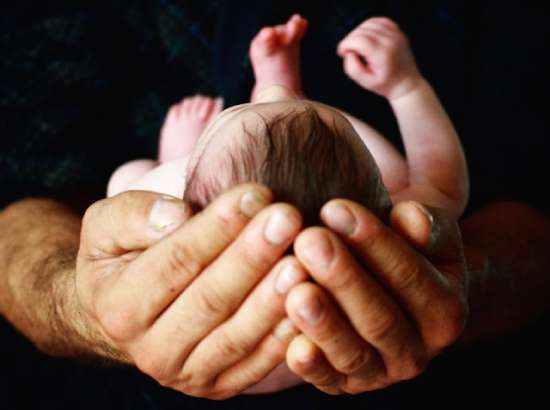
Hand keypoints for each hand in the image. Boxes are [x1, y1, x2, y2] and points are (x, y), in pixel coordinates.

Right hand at [75, 185, 307, 398]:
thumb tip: (176, 216)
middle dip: (252, 257)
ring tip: (303, 261)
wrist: (129, 313)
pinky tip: (309, 303)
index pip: (174, 262)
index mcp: (119, 306)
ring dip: (272, 299)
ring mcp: (187, 374)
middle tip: (288, 218)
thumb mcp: (107, 226)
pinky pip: (255, 365)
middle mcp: (150, 349)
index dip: (216, 228)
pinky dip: (283, 338)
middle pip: (210, 300)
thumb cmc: (125, 256)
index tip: (255, 194)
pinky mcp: (218, 384)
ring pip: (236, 337)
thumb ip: (133, 215)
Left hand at [284, 200, 466, 393]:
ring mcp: (380, 372)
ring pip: (353, 352)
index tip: (336, 208)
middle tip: (308, 241)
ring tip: (296, 290)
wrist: (390, 294)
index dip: (373, 242)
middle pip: (380, 317)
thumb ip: (425, 225)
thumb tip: (409, 216)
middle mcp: (417, 350)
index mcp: (445, 310)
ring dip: (324, 323)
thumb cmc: (403, 253)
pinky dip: (311, 365)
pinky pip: (327, 380)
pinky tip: (292, 344)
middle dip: (342, 278)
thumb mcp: (427, 236)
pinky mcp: (344, 384)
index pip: (410, 274)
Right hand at [337, 17, 420, 99]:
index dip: (345, 44)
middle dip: (350, 39)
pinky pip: (379, 21)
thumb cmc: (384, 84)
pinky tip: (365, 36)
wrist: (406, 83)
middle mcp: (391, 42)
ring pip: (369, 23)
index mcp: (382, 55)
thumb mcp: (365, 82)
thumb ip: (352, 68)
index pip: (359, 40)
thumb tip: (349, 52)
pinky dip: (369, 26)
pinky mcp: (397, 32)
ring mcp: (396, 35)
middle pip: (362, 31)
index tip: (341, 53)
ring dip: (358, 32)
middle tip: (347, 52)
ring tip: (356, 45)